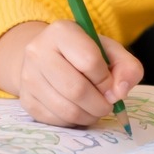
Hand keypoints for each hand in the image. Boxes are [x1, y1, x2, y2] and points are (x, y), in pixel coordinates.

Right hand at [5, 20, 143, 128]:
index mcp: (61, 32)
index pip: (89, 61)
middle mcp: (38, 51)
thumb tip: (120, 92)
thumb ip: (127, 67)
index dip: (107, 79)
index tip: (111, 84)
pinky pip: (57, 121)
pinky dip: (74, 122)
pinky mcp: (26, 100)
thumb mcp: (109, 51)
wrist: (47, 58)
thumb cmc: (83, 53)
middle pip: (77, 90)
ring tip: (95, 108)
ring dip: (90, 116)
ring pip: (67, 110)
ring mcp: (28, 77)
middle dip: (100, 104)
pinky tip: (78, 110)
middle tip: (107, 104)